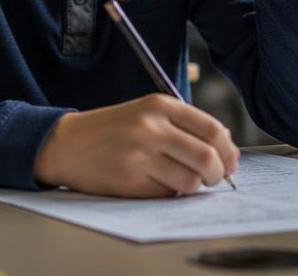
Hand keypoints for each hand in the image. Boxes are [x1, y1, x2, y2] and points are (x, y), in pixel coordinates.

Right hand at [33, 94, 238, 196]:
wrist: (68, 142)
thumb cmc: (113, 129)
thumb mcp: (147, 113)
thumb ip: (184, 126)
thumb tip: (227, 151)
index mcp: (160, 105)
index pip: (212, 129)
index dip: (228, 151)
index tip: (229, 161)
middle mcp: (151, 126)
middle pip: (208, 158)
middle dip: (218, 175)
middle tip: (213, 178)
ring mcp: (140, 153)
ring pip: (191, 181)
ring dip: (193, 187)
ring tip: (179, 180)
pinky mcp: (130, 179)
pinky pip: (167, 194)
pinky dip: (169, 193)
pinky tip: (154, 182)